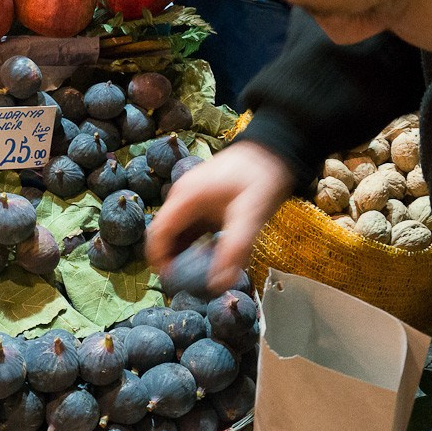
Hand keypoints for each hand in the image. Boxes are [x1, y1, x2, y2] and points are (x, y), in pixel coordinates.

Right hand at [146, 141, 294, 292]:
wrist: (274, 147)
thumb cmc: (261, 177)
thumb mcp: (250, 215)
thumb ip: (234, 249)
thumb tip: (219, 284)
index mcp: (184, 198)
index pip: (157, 234)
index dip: (159, 261)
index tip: (173, 282)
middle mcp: (182, 198)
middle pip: (166, 235)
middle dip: (173, 261)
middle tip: (190, 283)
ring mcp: (191, 198)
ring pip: (179, 233)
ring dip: (186, 254)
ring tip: (204, 274)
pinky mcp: (203, 201)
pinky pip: (192, 228)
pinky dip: (198, 244)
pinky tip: (215, 255)